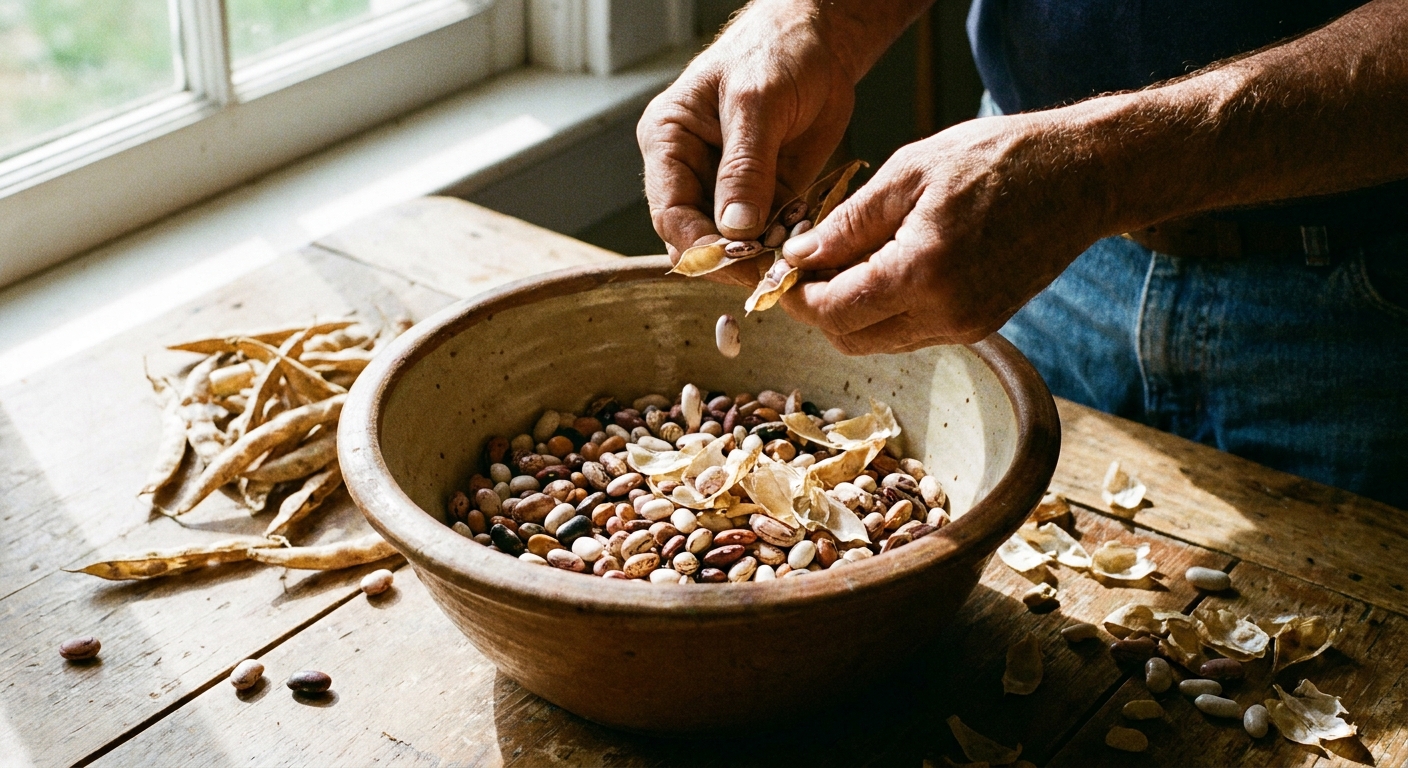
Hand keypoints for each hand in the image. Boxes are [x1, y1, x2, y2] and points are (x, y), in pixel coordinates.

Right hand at [637, 1, 885, 285]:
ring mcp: (725, 187)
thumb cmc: (777, 53)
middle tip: (769, 273)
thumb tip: (733, 229)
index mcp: (669, 140)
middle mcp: (689, 169)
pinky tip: (803, 249)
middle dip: (730, 260)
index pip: (669, 211)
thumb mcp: (758, 103)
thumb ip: (745, 166)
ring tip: (790, 263)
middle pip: (695, 236)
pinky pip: (765, 235)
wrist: (821, 42)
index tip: (736, 263)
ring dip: (759, 259)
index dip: (698, 246)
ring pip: (730, 244)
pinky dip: (782, 246)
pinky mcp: (761, 196)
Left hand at [778, 114, 1113, 352]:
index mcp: (922, 273)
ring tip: (841, 263)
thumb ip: (849, 222)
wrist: (1084, 174)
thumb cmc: (999, 158)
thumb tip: (799, 255)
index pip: (833, 311)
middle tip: (803, 269)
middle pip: (850, 339)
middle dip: (817, 310)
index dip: (796, 296)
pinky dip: (885, 310)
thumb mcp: (910, 172)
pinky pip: (913, 332)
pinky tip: (881, 269)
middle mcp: (946, 314)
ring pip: (880, 341)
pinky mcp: (982, 324)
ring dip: (850, 312)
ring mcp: (968, 325)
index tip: (779, 271)